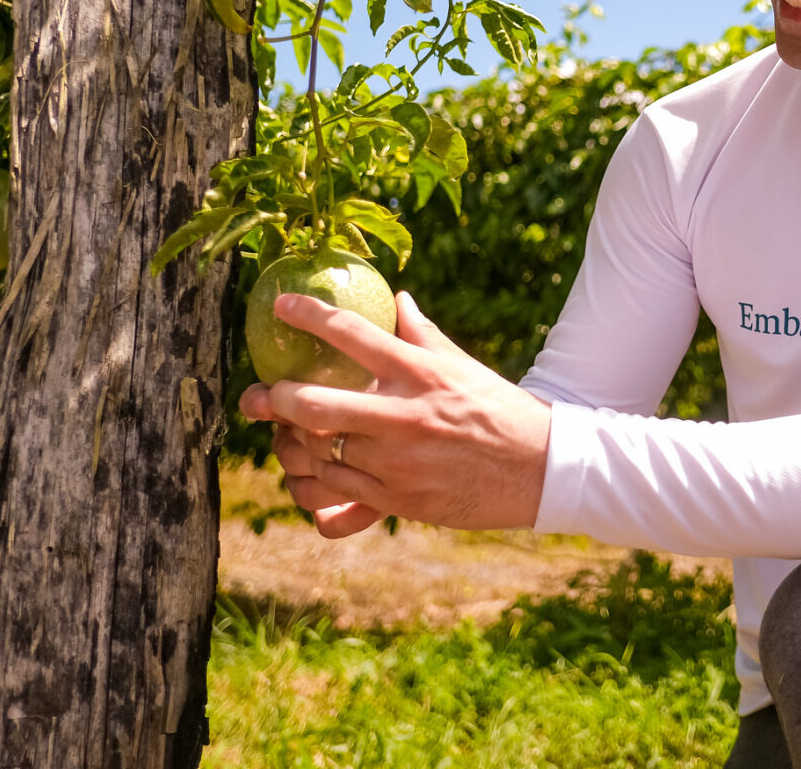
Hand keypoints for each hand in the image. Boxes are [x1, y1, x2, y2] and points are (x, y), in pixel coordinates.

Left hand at [239, 290, 551, 538]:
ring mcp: (397, 465)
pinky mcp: (397, 502)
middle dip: (272, 398)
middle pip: (313, 404)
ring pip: (315, 456)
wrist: (541, 471)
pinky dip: (313, 488)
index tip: (281, 306)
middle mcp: (403, 417)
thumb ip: (423, 335)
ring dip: (290, 448)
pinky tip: (310, 478)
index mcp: (420, 373)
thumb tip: (398, 298)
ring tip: (284, 438)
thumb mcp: (463, 366)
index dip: (308, 316)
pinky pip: (333, 498)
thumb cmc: (499, 410)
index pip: (352, 334)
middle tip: (259, 393)